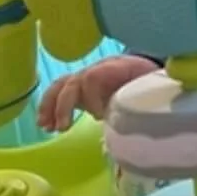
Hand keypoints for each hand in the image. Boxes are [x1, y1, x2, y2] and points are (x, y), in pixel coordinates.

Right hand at [36, 54, 153, 130]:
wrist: (144, 71)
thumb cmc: (148, 79)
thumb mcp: (150, 84)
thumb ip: (141, 96)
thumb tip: (134, 118)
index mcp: (115, 67)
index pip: (93, 76)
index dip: (91, 97)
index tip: (97, 117)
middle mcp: (95, 70)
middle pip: (72, 82)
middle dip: (63, 105)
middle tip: (62, 128)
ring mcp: (85, 78)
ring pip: (60, 86)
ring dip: (49, 106)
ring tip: (46, 127)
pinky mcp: (79, 90)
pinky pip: (58, 94)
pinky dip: (49, 109)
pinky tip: (46, 125)